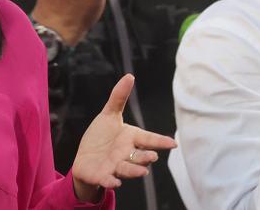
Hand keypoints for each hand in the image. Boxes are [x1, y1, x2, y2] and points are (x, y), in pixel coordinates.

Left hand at [71, 74, 176, 201]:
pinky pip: (108, 180)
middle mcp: (127, 154)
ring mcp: (116, 167)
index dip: (161, 141)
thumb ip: (119, 98)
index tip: (173, 144)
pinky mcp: (103, 176)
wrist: (86, 158)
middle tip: (152, 157)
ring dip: (134, 171)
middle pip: (140, 157)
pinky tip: (114, 183)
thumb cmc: (102, 137)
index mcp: (131, 139)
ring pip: (127, 170)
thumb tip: (130, 76)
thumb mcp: (109, 115)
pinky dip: (111, 182)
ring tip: (142, 171)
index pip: (149, 139)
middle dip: (147, 157)